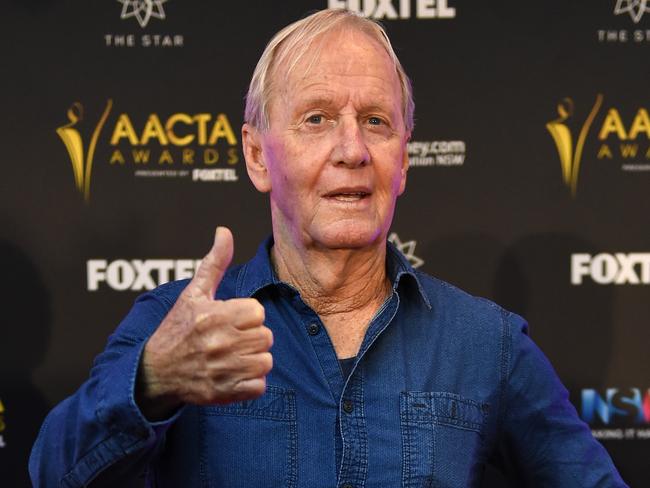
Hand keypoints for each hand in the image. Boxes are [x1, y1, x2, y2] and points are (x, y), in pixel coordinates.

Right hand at [136, 227, 272, 419]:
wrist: (154, 373)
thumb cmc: (177, 329)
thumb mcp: (193, 293)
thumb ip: (214, 262)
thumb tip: (224, 231)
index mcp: (215, 315)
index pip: (258, 312)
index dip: (248, 315)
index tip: (232, 319)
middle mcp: (219, 343)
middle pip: (266, 337)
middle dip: (253, 337)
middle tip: (233, 339)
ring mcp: (222, 370)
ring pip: (265, 361)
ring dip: (254, 360)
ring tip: (234, 357)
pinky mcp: (224, 393)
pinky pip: (259, 386)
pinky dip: (251, 383)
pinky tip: (234, 375)